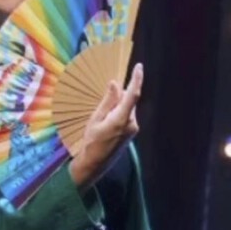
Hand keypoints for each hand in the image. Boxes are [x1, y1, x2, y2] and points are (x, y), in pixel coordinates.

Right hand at [69, 63, 143, 189]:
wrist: (95, 163)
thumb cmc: (91, 141)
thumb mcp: (95, 119)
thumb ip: (107, 101)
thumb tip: (116, 84)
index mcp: (121, 119)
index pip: (133, 95)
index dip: (136, 79)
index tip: (139, 66)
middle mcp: (131, 123)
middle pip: (128, 100)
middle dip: (119, 94)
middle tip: (105, 95)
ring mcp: (133, 128)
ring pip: (126, 107)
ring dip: (116, 104)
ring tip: (101, 116)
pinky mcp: (131, 132)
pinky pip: (126, 115)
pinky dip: (117, 111)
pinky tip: (105, 120)